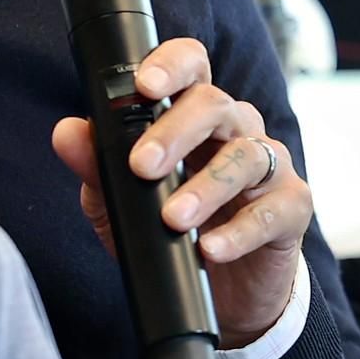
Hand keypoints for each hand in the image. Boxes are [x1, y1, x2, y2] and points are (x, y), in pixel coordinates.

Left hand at [51, 38, 309, 345]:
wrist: (224, 292)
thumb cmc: (173, 231)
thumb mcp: (122, 204)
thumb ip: (97, 167)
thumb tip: (67, 132)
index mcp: (195, 116)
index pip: (192, 67)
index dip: (171, 65)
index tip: (144, 85)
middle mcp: (237, 130)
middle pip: (216, 105)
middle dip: (176, 131)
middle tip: (142, 166)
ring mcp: (270, 166)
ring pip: (246, 155)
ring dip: (206, 187)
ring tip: (174, 219)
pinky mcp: (292, 208)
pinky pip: (272, 210)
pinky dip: (239, 231)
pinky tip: (211, 249)